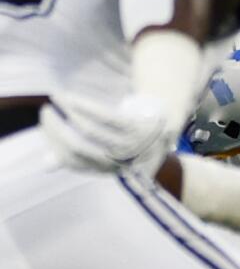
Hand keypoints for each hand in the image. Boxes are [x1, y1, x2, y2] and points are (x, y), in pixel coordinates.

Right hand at [40, 91, 172, 176]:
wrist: (165, 127)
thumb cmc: (129, 141)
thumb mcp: (106, 153)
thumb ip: (79, 157)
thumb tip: (47, 164)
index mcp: (109, 171)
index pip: (73, 162)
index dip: (54, 146)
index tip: (46, 128)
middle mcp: (120, 162)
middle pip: (78, 148)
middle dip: (56, 129)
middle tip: (46, 113)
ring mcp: (130, 145)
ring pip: (89, 131)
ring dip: (68, 114)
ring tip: (57, 100)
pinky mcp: (136, 127)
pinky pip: (104, 116)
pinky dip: (83, 105)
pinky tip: (70, 97)